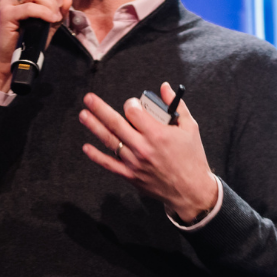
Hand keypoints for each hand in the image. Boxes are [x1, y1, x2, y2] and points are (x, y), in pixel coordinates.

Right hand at [0, 0, 72, 90]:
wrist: (8, 58)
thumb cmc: (27, 39)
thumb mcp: (48, 23)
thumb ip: (58, 10)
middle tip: (57, 5)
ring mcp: (6, 3)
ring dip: (50, 3)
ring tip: (54, 16)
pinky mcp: (6, 15)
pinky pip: (29, 7)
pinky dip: (45, 12)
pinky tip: (51, 20)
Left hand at [79, 82, 218, 221]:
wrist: (192, 189)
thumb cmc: (193, 158)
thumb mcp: (190, 128)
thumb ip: (177, 105)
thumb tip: (165, 87)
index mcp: (158, 134)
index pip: (134, 112)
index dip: (130, 104)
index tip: (132, 104)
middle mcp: (143, 147)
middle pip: (115, 123)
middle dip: (100, 108)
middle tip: (89, 99)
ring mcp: (134, 162)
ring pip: (109, 141)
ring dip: (94, 126)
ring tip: (84, 115)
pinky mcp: (130, 175)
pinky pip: (108, 164)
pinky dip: (96, 156)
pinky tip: (87, 146)